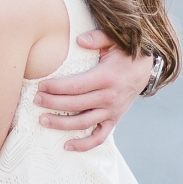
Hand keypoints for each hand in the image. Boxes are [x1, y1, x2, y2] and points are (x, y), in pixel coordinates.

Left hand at [35, 31, 156, 150]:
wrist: (146, 68)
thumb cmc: (126, 53)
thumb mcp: (115, 40)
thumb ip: (97, 38)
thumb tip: (79, 40)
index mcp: (106, 78)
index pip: (76, 86)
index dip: (56, 88)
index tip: (41, 86)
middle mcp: (108, 98)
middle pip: (75, 105)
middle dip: (52, 103)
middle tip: (36, 100)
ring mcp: (111, 111)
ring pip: (83, 123)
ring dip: (61, 124)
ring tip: (42, 120)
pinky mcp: (114, 120)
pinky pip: (99, 137)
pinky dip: (84, 145)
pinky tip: (66, 146)